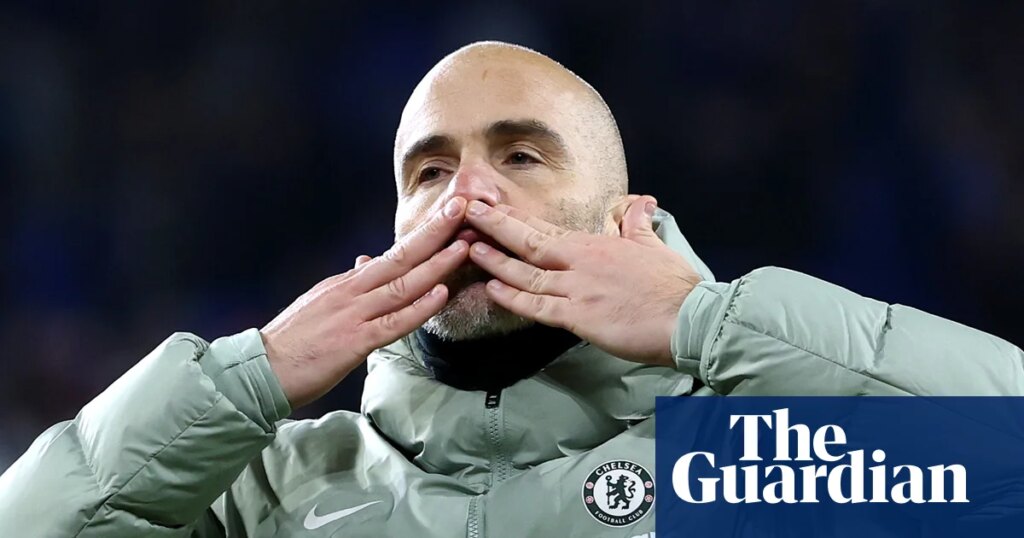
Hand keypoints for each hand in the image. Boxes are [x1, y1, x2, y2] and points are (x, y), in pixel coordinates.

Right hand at [260, 197, 469, 408]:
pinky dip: (418, 308)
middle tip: (462, 207)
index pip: (393, 254)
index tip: (448, 214)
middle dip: (434, 232)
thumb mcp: (321, 302)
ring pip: (402, 285)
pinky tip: (440, 294)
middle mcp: (351, 291)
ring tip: (463, 246)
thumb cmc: (293, 341)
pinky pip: (392, 322)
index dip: (423, 235)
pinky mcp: (354, 342)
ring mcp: (353, 315)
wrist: (262, 369)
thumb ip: (349, 284)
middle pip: (400, 257)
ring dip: (435, 265)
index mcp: (346, 283)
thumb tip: (367, 261)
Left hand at [464, 196, 701, 365]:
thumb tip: (640, 203)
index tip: (492, 208)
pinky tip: (492, 289)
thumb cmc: (674, 285)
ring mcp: (577, 288)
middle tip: (466, 212)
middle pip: (529, 241)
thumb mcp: (653, 247)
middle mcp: (580, 262)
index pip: (547, 229)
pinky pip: (538, 307)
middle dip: (496, 225)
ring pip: (526, 273)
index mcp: (596, 245)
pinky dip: (513, 298)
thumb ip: (638, 225)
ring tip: (469, 247)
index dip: (516, 219)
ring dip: (496, 260)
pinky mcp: (579, 316)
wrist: (688, 317)